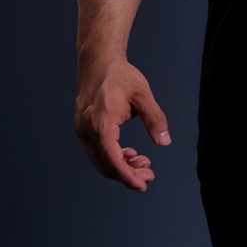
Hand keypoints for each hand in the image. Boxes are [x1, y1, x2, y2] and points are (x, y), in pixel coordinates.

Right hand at [74, 57, 171, 191]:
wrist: (97, 61)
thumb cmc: (120, 75)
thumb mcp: (143, 95)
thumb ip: (155, 119)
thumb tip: (164, 142)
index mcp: (101, 124)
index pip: (113, 161)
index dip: (128, 177)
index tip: (143, 185)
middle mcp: (87, 131)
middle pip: (106, 165)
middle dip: (128, 175)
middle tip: (149, 174)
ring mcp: (82, 130)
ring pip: (100, 161)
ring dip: (120, 167)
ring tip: (143, 162)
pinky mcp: (82, 128)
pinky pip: (96, 151)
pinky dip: (112, 157)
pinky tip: (129, 153)